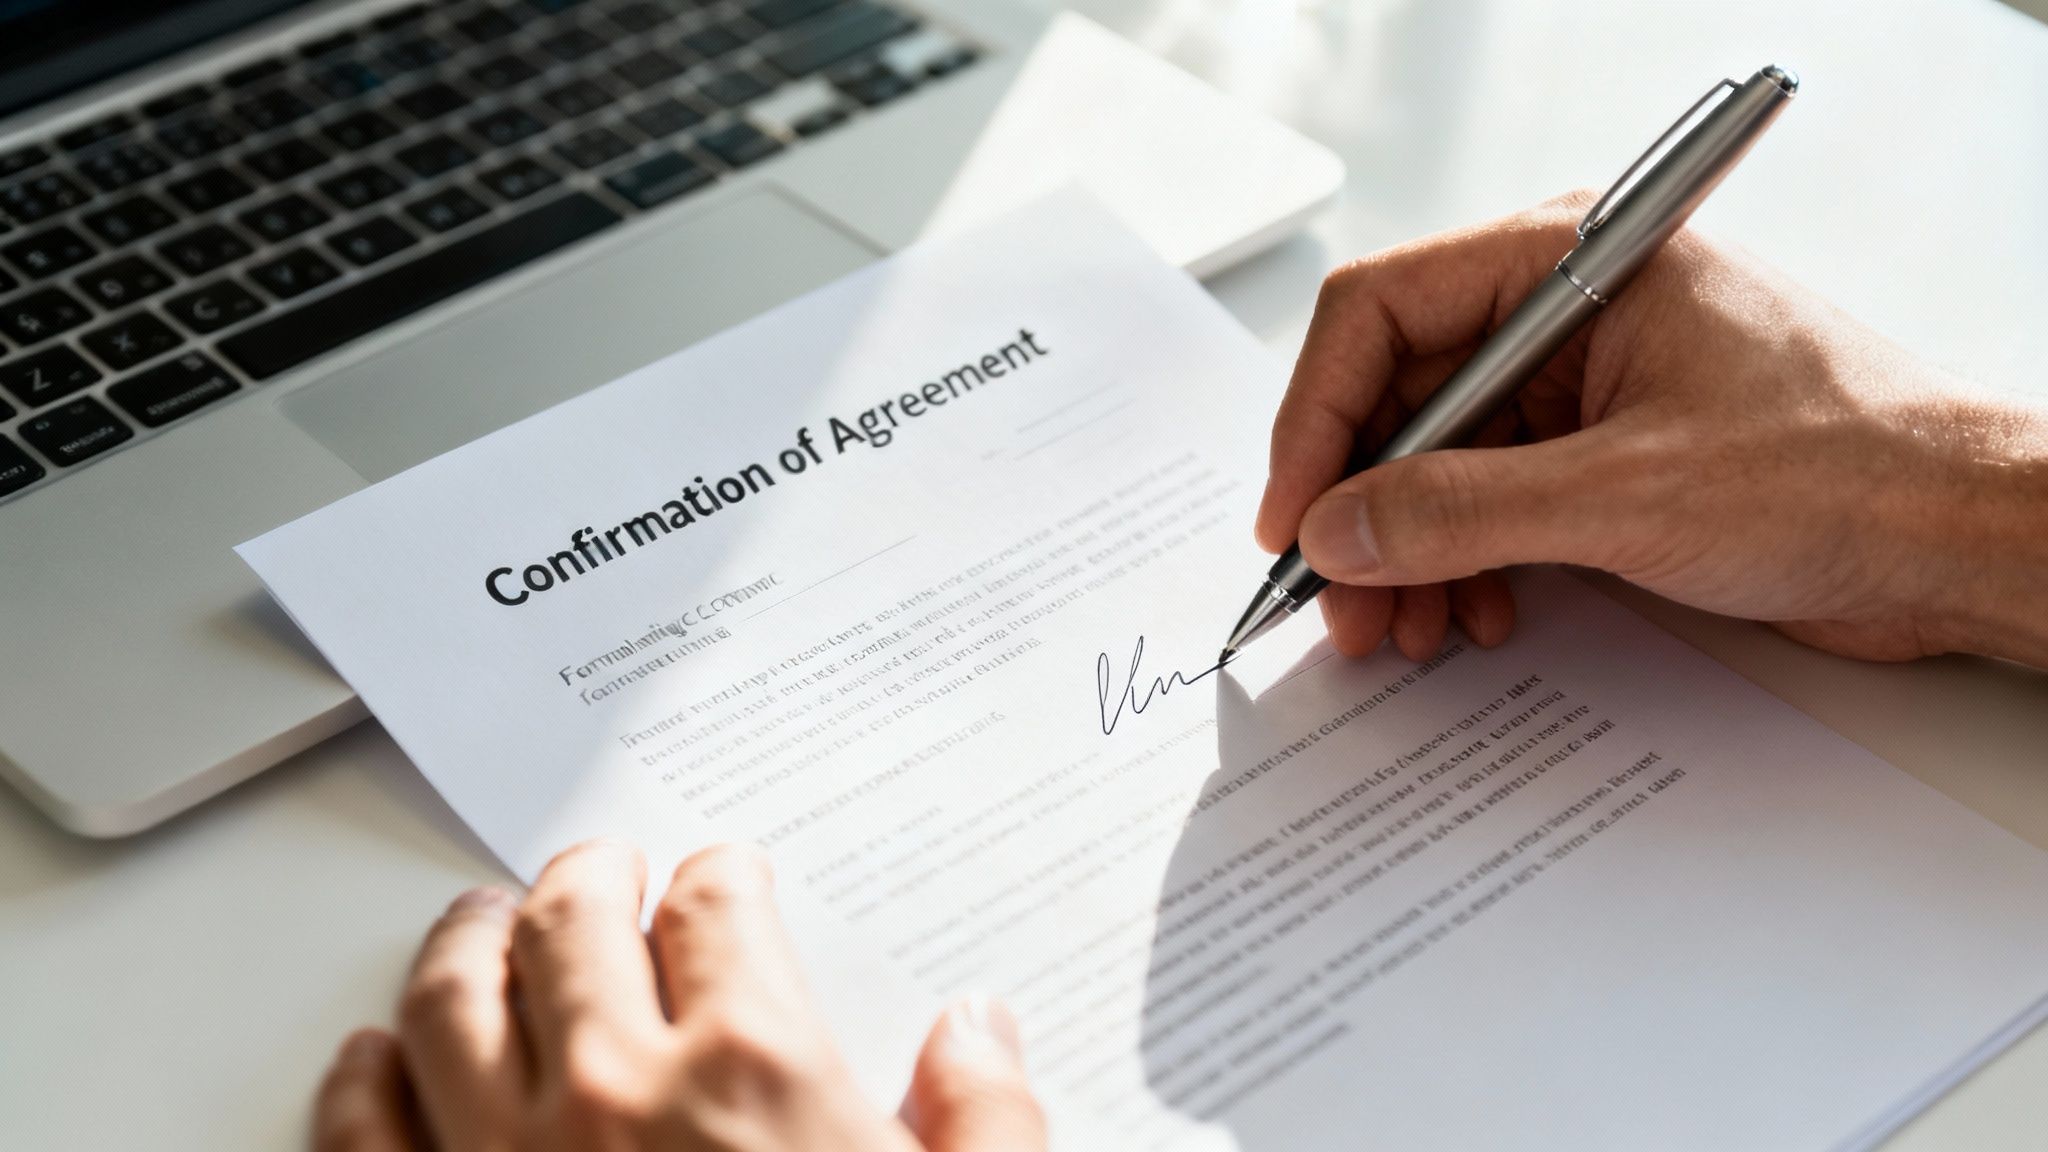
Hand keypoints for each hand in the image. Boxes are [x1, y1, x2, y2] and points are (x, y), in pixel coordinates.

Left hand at [312, 841, 1044, 1151]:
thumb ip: (986, 1122)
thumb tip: (976, 1033)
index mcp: (753, 1069)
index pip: (717, 909)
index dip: (722, 877)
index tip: (722, 878)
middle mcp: (614, 1090)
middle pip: (573, 923)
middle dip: (589, 878)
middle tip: (599, 870)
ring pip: (452, 997)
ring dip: (465, 940)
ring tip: (478, 920)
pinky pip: (364, 1127)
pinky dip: (363, 1073)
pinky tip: (372, 1054)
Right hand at [1257, 193, 2047, 666]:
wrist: (1959, 539)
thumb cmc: (1844, 472)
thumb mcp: (1627, 495)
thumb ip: (1461, 511)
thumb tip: (1336, 529)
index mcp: (1569, 262)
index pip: (1381, 313)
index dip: (1317, 417)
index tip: (1295, 518)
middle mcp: (1564, 313)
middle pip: (1399, 398)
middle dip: (1360, 509)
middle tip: (1336, 602)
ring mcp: (1582, 388)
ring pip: (1437, 463)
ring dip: (1406, 553)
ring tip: (1401, 633)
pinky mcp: (1602, 457)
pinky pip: (1489, 504)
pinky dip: (1465, 566)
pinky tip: (1474, 620)